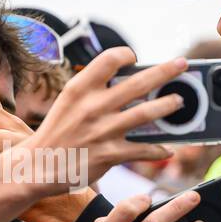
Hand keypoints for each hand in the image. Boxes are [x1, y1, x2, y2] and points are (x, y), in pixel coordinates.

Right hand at [22, 48, 190, 186]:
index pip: (109, 59)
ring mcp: (102, 131)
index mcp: (79, 88)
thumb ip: (94, 90)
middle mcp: (92, 106)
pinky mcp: (109, 154)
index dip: (126, 55)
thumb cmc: (57, 132)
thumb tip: (129, 83)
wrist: (38, 166)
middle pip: (138, 83)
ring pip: (146, 113)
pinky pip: (142, 149)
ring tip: (179, 101)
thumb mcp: (68, 102)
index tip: (135, 58)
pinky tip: (167, 148)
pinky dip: (158, 149)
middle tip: (182, 64)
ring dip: (167, 106)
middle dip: (165, 72)